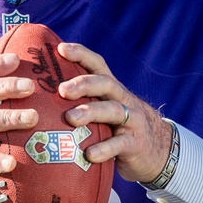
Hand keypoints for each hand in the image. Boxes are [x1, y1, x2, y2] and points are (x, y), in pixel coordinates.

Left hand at [57, 42, 172, 183]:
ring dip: (90, 112)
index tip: (60, 48)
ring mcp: (132, 120)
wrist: (160, 151)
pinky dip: (105, 148)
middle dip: (83, 84)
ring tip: (70, 118)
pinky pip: (120, 144)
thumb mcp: (105, 109)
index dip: (81, 54)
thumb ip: (84, 101)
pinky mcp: (136, 144)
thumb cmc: (119, 128)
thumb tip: (41, 97)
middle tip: (62, 90)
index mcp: (111, 89)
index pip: (98, 65)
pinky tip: (89, 154)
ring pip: (112, 110)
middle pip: (105, 84)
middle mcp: (123, 99)